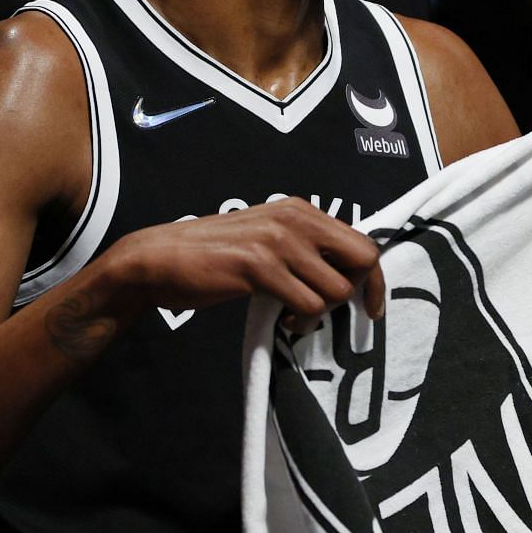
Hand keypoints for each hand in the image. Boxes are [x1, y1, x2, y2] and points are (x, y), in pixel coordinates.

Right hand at [104, 199, 385, 328]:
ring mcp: (278, 240)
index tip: (369, 307)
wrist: (158, 259)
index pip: (363, 242)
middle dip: (355, 294)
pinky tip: (283, 320)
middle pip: (363, 260)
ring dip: (320, 314)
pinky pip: (308, 304)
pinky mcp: (259, 266)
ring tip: (294, 316)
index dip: (374, 279)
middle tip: (328, 312)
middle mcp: (295, 218)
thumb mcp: (265, 239)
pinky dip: (301, 322)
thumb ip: (303, 248)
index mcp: (299, 210)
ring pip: (336, 289)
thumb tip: (345, 276)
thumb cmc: (212, 256)